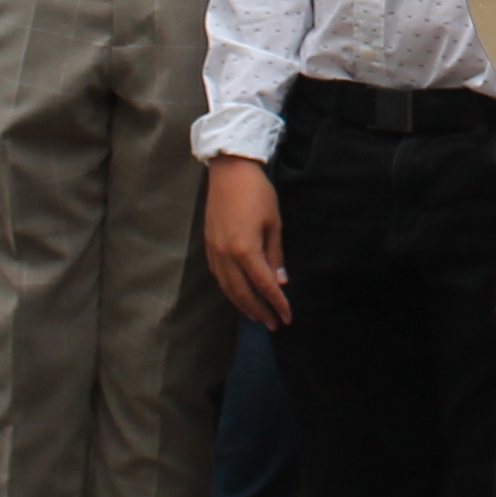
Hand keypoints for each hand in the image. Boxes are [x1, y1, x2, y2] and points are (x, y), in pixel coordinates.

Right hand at [204, 155, 288, 326]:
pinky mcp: (209, 245)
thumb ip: (275, 255)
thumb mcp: (274, 223)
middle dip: (259, 311)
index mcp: (245, 250)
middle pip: (242, 292)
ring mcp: (214, 251)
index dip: (277, 303)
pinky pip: (218, 275)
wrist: (229, 172)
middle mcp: (226, 255)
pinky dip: (229, 289)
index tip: (287, 318)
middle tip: (272, 325)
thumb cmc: (258, 194)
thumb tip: (280, 282)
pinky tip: (237, 294)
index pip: (264, 285)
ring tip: (256, 316)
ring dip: (242, 304)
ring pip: (227, 287)